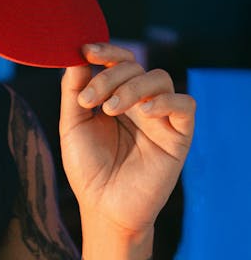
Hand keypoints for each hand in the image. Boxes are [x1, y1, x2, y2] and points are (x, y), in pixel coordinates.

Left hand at [59, 42, 195, 234]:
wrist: (104, 209)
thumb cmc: (88, 170)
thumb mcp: (72, 127)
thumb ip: (73, 93)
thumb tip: (75, 58)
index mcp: (116, 98)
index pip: (118, 62)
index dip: (106, 51)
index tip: (85, 50)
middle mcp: (140, 104)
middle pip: (135, 67)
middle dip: (109, 76)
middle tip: (89, 100)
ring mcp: (160, 118)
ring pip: (159, 79)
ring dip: (133, 86)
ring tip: (110, 109)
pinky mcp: (178, 136)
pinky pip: (185, 106)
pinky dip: (166, 101)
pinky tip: (144, 112)